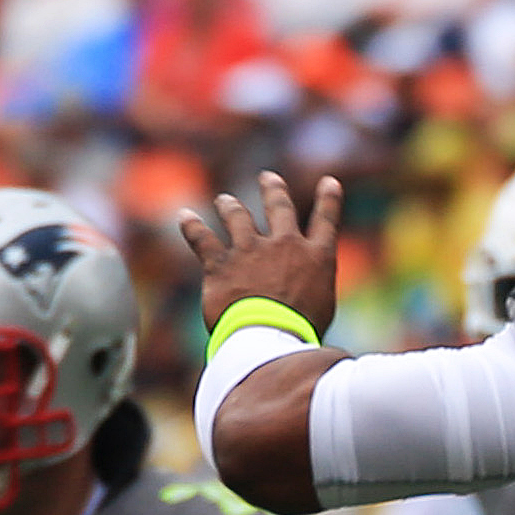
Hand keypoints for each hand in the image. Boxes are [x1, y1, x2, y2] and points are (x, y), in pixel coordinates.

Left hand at [179, 170, 344, 344]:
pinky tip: (185, 217)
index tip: (329, 183)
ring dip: (230, 206)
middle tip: (268, 178)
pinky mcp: (221, 263)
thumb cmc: (300, 333)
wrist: (270, 337)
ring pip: (238, 217)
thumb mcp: (321, 310)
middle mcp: (284, 245)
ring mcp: (250, 251)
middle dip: (274, 190)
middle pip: (279, 208)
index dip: (329, 200)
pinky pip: (203, 239)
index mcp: (316, 258)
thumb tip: (299, 292)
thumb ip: (311, 290)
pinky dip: (192, 227)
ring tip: (225, 200)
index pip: (325, 222)